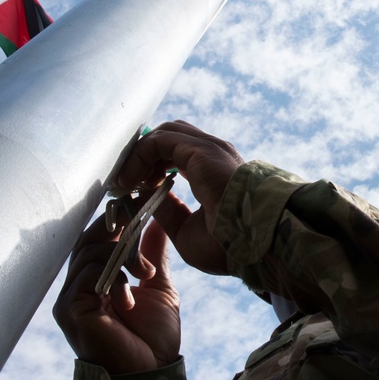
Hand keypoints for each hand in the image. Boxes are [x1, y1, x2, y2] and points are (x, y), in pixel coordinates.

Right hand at [54, 216, 179, 374]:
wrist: (150, 376)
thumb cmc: (153, 338)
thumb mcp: (159, 287)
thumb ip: (153, 255)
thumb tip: (156, 222)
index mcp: (97, 280)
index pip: (100, 237)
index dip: (119, 217)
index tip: (144, 199)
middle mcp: (78, 286)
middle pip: (89, 239)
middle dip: (118, 224)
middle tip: (143, 213)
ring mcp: (71, 298)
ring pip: (89, 252)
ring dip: (122, 253)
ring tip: (146, 272)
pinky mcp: (71, 310)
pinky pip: (87, 274)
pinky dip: (113, 273)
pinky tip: (132, 288)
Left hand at [114, 120, 244, 273]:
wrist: (254, 243)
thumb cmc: (228, 245)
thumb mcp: (186, 231)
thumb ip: (168, 211)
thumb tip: (145, 197)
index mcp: (216, 171)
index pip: (178, 153)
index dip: (152, 166)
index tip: (134, 188)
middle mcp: (214, 154)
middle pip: (170, 136)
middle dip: (144, 154)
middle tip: (126, 181)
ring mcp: (208, 148)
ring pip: (163, 134)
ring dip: (139, 154)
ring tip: (124, 181)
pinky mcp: (198, 150)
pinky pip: (158, 141)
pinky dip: (139, 155)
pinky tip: (129, 179)